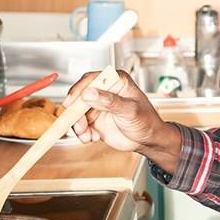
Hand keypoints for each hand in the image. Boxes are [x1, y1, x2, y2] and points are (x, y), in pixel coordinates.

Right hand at [64, 71, 179, 164]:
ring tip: (88, 135)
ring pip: (77, 113)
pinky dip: (83, 133)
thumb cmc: (146, 121)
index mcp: (116, 81)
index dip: (79, 89)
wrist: (148, 140)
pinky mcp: (94, 120)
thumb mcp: (130, 110)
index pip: (91, 79)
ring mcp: (98, 106)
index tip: (72, 102)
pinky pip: (80, 125)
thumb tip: (90, 93)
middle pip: (80, 97)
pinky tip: (93, 138)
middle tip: (79, 125)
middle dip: (76, 112)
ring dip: (78, 126)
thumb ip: (110, 101)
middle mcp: (104, 91)